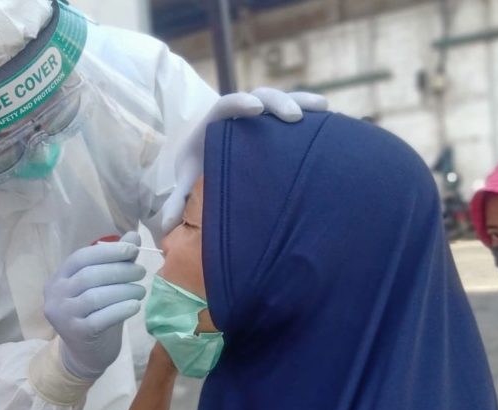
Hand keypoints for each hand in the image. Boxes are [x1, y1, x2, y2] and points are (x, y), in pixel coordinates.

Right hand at [44, 232, 145, 379]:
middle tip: (141, 271)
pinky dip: (121, 309)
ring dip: (123, 290)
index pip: (80, 257)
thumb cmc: (95, 314)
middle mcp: (55, 295)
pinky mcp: (76, 333)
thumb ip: (115, 261)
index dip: (107, 251)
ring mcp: (63, 315)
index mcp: (58, 278)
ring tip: (141, 289)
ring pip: (95, 296)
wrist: (84, 355)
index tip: (131, 250)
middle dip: (119, 270)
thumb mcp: (103, 286)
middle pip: (89, 276)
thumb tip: (133, 236)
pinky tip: (135, 305)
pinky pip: (101, 318)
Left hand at [154, 89, 328, 237]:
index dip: (240, 104)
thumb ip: (177, 199)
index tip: (255, 110)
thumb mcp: (185, 184)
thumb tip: (166, 224)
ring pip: (281, 100)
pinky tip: (331, 121)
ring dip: (301, 101)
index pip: (225, 105)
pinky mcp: (275, 125)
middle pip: (259, 97)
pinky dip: (311, 114)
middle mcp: (238, 115)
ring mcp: (259, 117)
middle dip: (278, 102)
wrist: (204, 164)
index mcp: (213, 123)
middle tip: (295, 117)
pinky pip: (294, 113)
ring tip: (324, 109)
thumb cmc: (195, 172)